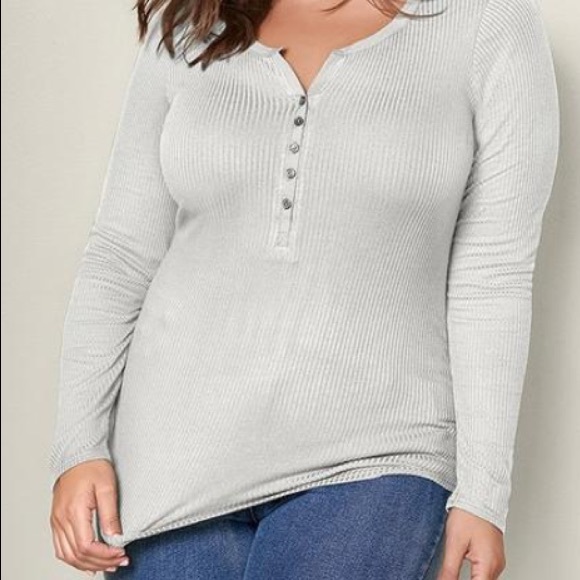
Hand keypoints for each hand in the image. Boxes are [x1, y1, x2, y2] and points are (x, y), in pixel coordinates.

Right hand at [50, 459, 130, 574]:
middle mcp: (61, 520)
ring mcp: (56, 521)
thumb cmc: (93, 467)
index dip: (104, 554)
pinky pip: (61, 548)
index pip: (86, 546)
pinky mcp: (56, 521)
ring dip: (87, 564)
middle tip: (120, 562)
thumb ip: (110, 514)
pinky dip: (74, 559)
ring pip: (67, 555)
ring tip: (108, 565)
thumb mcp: (107, 487)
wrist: (78, 456)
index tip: (121, 553)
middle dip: (100, 562)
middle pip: (77, 555)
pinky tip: (88, 562)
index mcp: (73, 512)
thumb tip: (115, 537)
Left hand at [437, 507, 505, 579]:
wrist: (479, 496)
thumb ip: (449, 570)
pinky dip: (476, 575)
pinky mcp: (494, 555)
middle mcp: (496, 565)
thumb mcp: (454, 543)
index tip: (450, 579)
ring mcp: (497, 560)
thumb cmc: (468, 514)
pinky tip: (465, 570)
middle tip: (450, 575)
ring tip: (454, 574)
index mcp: (487, 565)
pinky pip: (486, 572)